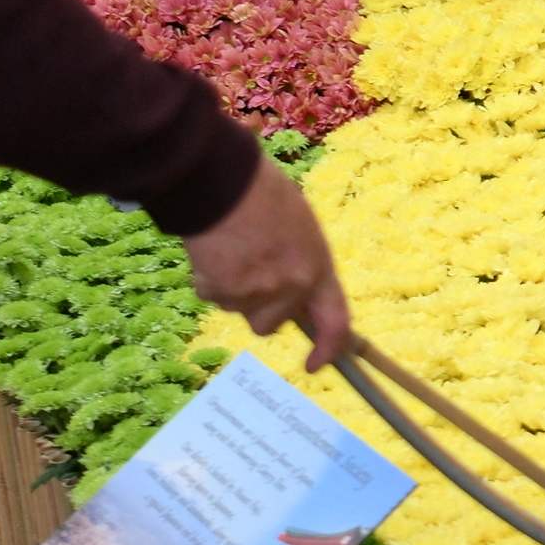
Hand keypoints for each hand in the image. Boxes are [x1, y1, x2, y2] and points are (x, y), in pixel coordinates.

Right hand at [186, 157, 351, 372]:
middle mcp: (291, 288)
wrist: (223, 181)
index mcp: (318, 268)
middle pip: (272, 324)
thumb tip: (296, 295)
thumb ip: (302, 266)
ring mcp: (255, 292)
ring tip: (232, 251)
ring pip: (239, 310)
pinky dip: (209, 280)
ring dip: (233, 291)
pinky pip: (212, 296)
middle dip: (260, 307)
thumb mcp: (301, 229)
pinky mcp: (221, 291)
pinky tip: (213, 250)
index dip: (328, 348)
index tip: (316, 364)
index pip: (335, 322)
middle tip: (250, 270)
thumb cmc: (263, 194)